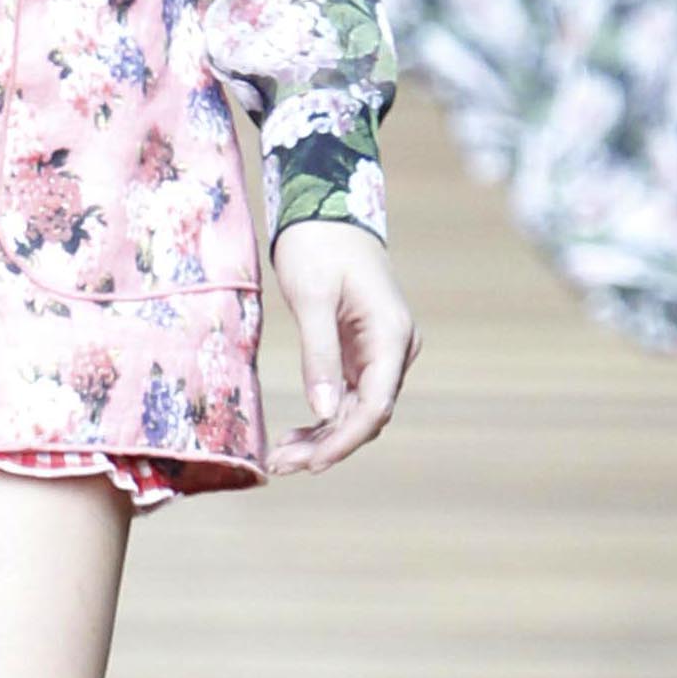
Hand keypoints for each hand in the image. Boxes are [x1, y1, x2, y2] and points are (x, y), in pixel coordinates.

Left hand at [266, 222, 415, 476]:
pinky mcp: (363, 353)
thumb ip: (319, 354)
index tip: (312, 462)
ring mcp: (382, 353)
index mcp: (392, 335)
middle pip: (368, 414)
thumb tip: (324, 410)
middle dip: (327, 444)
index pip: (376, 404)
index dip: (345, 438)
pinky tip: (294, 436)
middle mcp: (395, 349)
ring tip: (280, 458)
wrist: (326, 211)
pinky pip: (349, 397)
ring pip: (358, 411)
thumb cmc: (318, 246)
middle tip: (281, 465)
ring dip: (323, 436)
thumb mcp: (313, 298)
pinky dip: (323, 418)